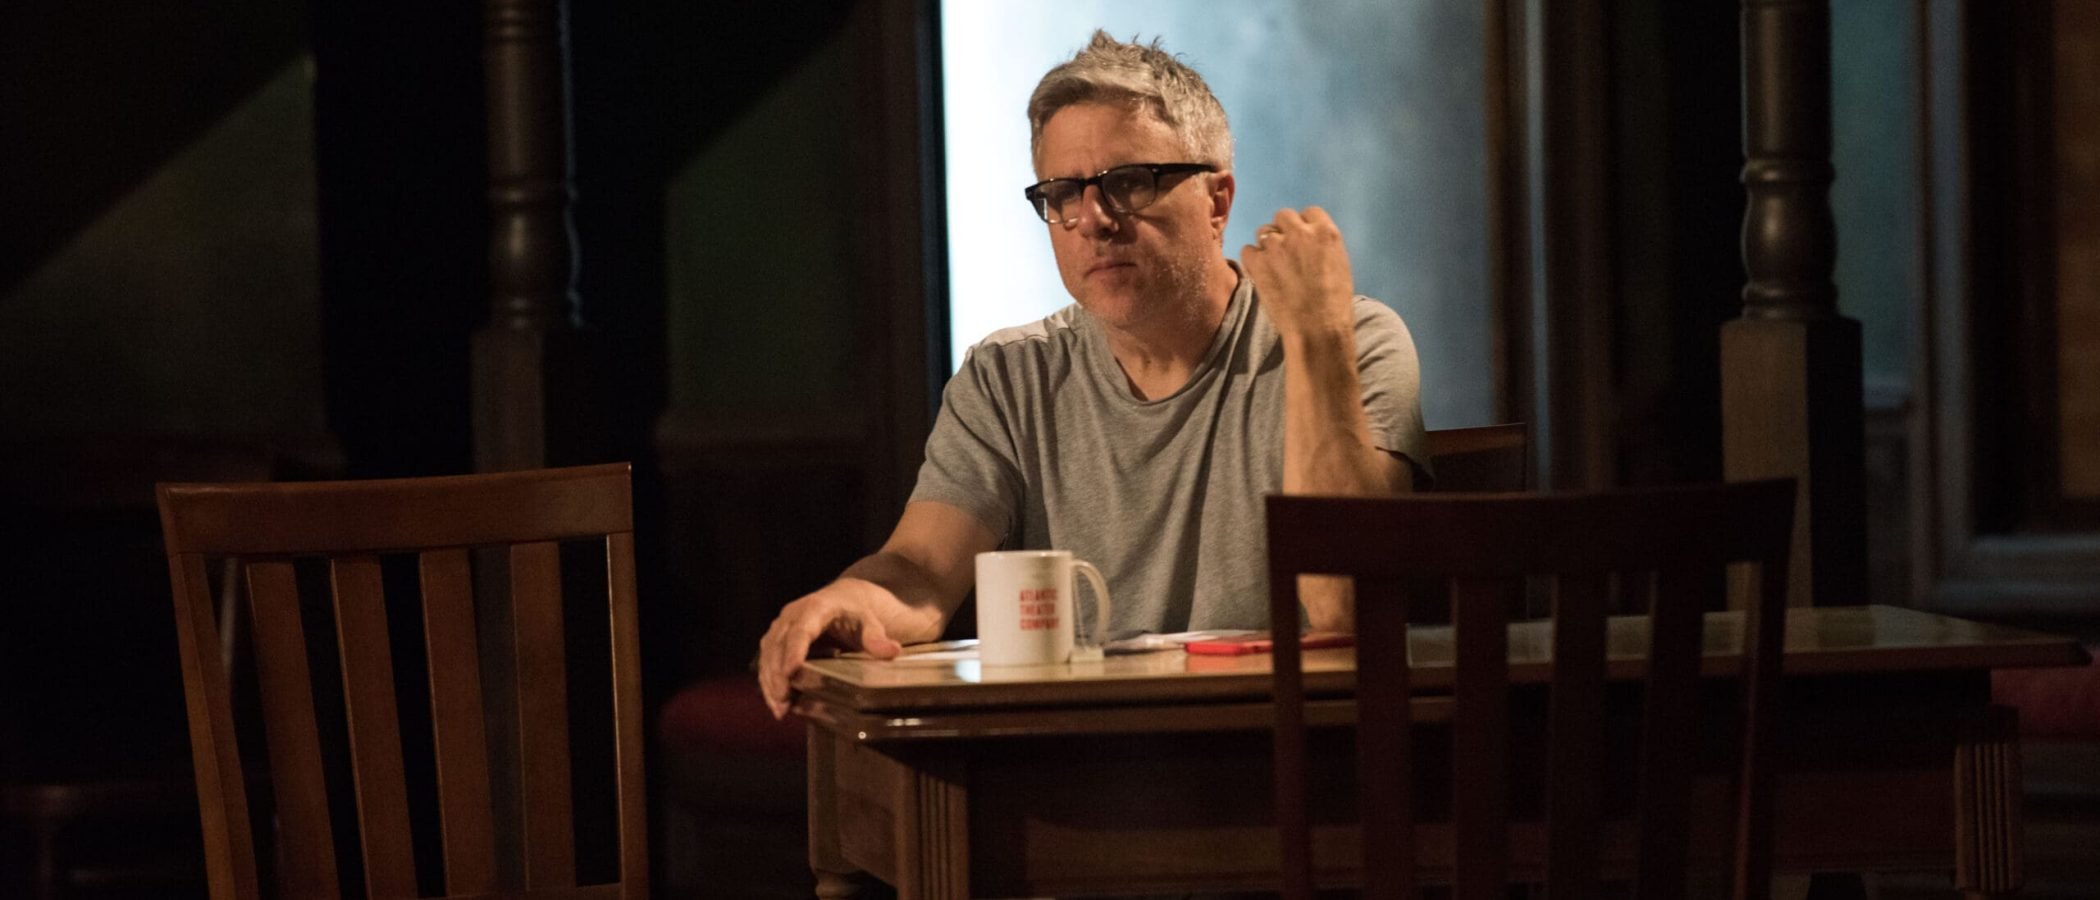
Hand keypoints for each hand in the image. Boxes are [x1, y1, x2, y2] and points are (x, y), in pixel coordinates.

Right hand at [756, 578, 904, 718]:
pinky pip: (767, 661)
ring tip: (780, 708)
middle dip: (778, 674)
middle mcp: (792, 615)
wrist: (842, 600)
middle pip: (778, 645)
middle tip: (783, 701)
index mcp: (815, 607)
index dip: (793, 651)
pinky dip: (769, 682)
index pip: (801, 630)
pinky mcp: (776, 639)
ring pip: (768, 654)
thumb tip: (892, 651)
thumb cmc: (855, 612)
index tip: (790, 672)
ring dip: (770, 682)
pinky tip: (777, 702)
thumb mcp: (870, 621)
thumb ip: (877, 636)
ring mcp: (781, 627)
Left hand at [1239, 206, 1354, 340]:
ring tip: (1273, 267)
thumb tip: (1309, 243)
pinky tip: (1262, 276)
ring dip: (1266, 245)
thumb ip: (1322, 247)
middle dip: (1283, 231)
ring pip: (1263, 231)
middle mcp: (1301, 232)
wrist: (1317, 328)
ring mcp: (1277, 245)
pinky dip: (1253, 261)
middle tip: (1284, 252)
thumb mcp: (1338, 265)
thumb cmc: (1334, 304)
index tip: (1302, 240)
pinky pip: (1248, 250)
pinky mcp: (1258, 261)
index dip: (1304, 226)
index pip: (1310, 212)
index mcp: (1326, 232)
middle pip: (1283, 216)